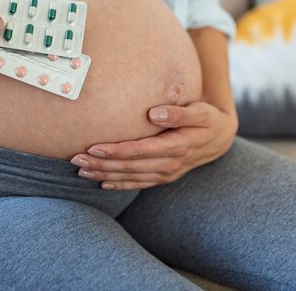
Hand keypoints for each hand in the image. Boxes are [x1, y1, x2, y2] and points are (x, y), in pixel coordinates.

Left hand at [70, 101, 237, 189]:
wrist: (220, 138)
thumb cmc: (206, 119)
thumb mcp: (200, 111)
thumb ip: (178, 112)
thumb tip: (154, 113)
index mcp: (177, 147)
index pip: (140, 151)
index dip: (116, 151)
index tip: (93, 148)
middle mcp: (170, 164)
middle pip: (129, 167)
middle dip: (101, 165)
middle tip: (75, 160)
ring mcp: (166, 173)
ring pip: (130, 177)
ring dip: (104, 175)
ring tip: (80, 172)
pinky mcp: (163, 177)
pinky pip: (138, 184)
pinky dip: (120, 185)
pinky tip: (102, 183)